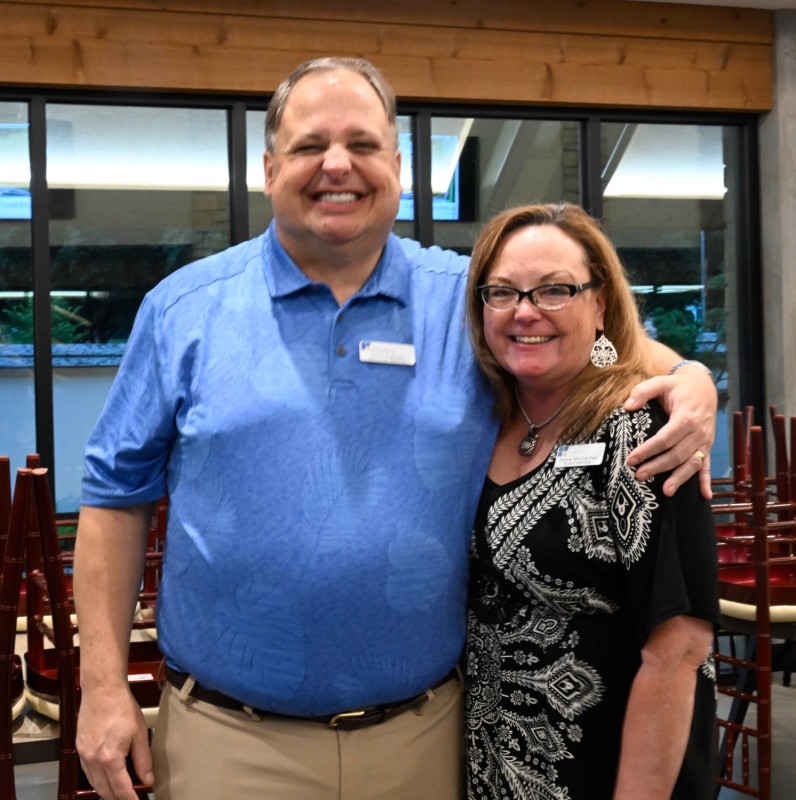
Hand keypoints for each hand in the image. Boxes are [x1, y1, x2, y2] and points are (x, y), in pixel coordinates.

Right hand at [76, 684, 153, 799]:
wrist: (101, 691)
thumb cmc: (123, 709)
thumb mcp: (140, 733)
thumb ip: (143, 759)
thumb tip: (148, 780)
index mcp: (110, 759)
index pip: (121, 789)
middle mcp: (94, 761)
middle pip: (105, 791)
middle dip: (117, 799)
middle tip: (129, 799)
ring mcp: (84, 756)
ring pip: (94, 784)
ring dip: (106, 792)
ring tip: (119, 794)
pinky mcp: (79, 748)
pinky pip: (87, 772)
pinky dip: (97, 780)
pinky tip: (105, 779)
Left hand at [624, 367, 716, 497]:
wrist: (704, 386)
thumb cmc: (678, 387)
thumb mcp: (660, 382)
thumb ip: (642, 391)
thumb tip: (627, 407)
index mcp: (686, 417)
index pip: (665, 438)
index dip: (648, 450)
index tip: (631, 459)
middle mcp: (698, 431)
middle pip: (677, 454)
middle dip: (658, 467)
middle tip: (639, 476)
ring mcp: (705, 441)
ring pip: (692, 463)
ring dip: (679, 478)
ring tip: (665, 492)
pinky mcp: (707, 446)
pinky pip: (708, 465)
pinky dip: (707, 481)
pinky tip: (705, 496)